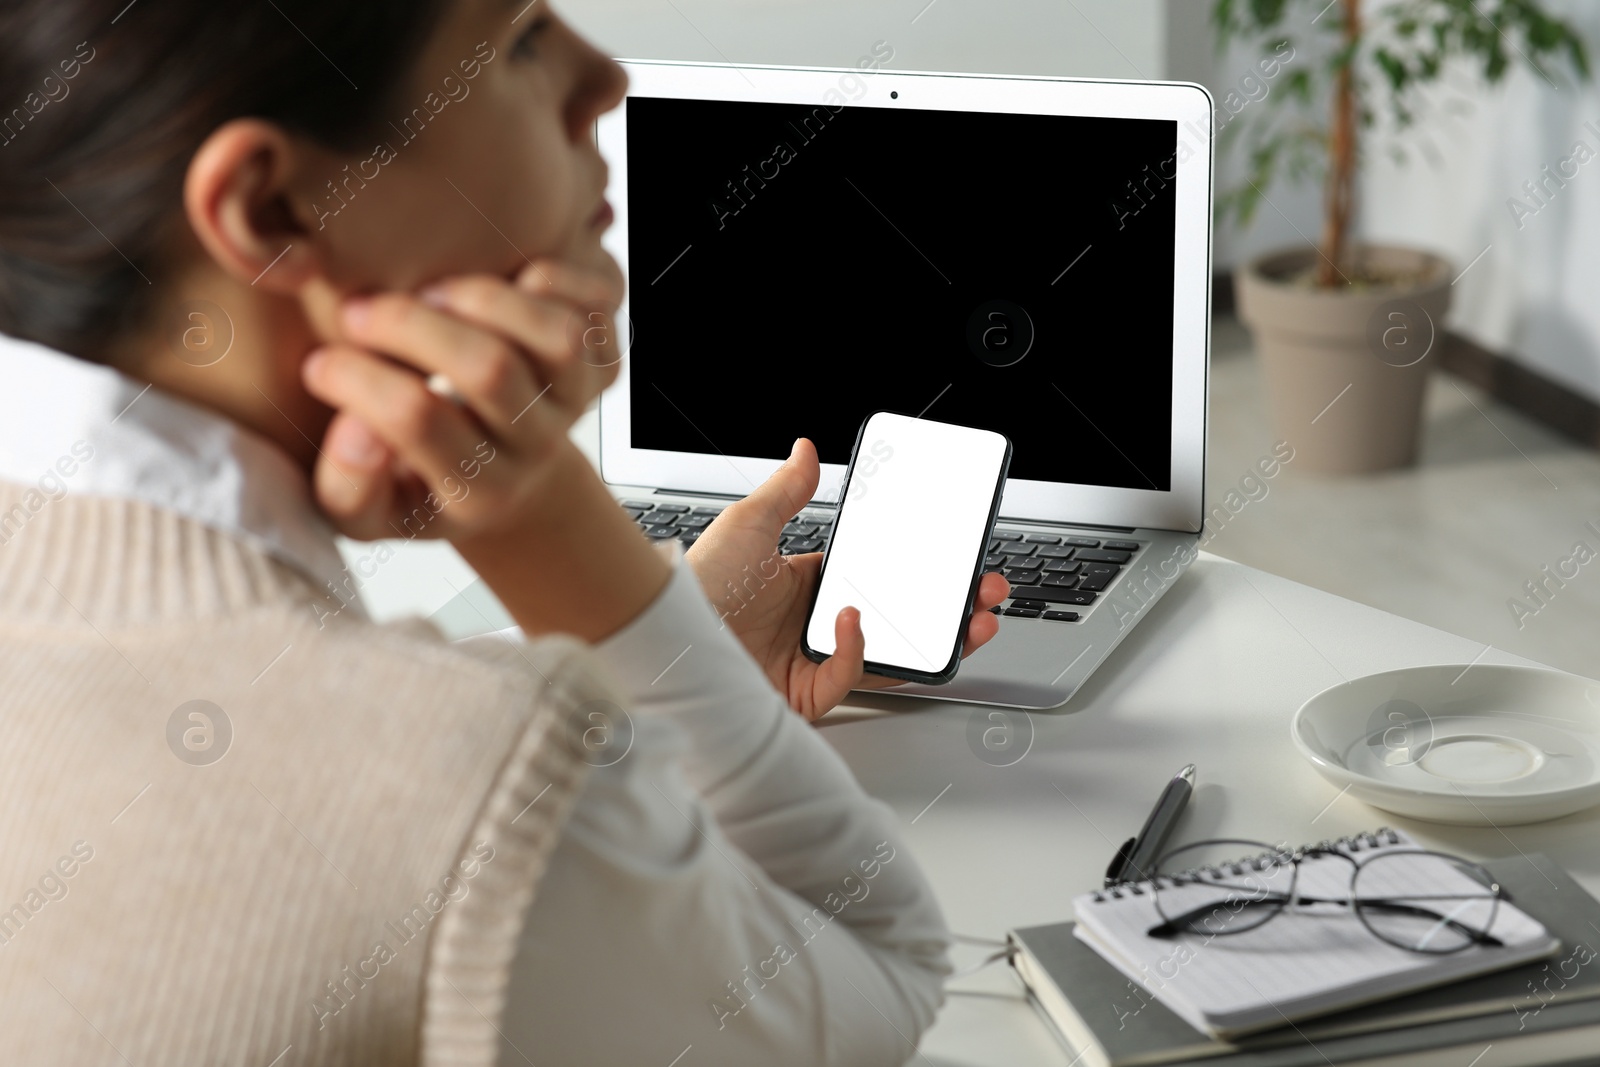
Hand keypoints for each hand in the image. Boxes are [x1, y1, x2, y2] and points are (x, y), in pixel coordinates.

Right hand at [300, 258, 622, 542]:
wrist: (509, 485)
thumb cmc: (422, 484)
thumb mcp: (372, 514)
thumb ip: (348, 488)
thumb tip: (356, 430)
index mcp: (480, 492)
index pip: (418, 421)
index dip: (358, 381)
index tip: (318, 364)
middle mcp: (537, 448)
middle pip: (489, 369)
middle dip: (410, 326)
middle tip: (357, 312)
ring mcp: (578, 401)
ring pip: (555, 335)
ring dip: (484, 298)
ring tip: (429, 293)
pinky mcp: (603, 359)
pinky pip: (596, 305)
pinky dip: (550, 277)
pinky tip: (497, 282)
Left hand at [685, 438, 1010, 720]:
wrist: (662, 637)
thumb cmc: (695, 584)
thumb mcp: (747, 524)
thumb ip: (786, 490)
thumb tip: (807, 449)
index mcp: (807, 585)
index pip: (879, 578)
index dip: (921, 572)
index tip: (954, 557)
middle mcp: (815, 625)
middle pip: (899, 620)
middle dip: (951, 609)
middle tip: (985, 592)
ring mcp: (814, 661)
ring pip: (890, 654)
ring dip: (936, 639)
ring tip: (970, 620)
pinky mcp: (806, 693)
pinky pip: (850, 675)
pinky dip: (859, 649)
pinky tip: (855, 621)